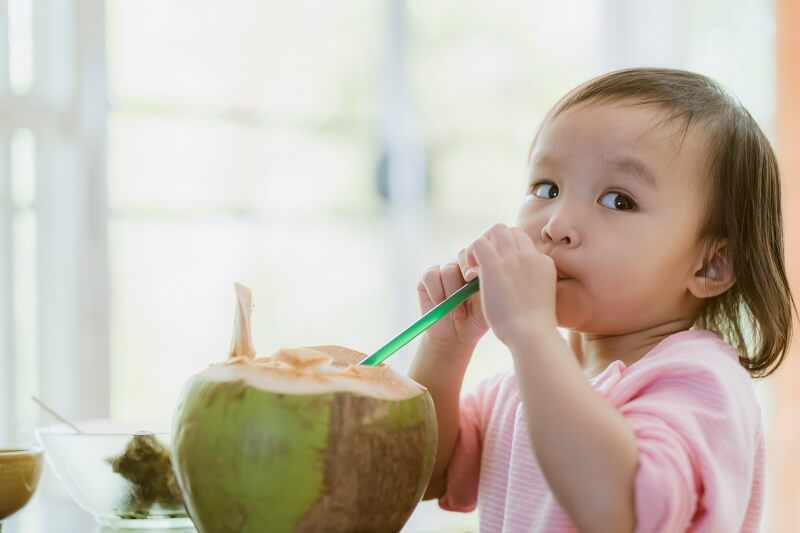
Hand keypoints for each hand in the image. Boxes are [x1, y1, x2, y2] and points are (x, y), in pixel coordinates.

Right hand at [417, 257, 488, 350]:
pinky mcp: (427, 277)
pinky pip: (430, 275)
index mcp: (478, 269)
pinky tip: (440, 304)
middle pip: (461, 257)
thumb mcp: (485, 305)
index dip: (475, 264)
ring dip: (451, 293)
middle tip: (466, 295)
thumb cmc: (474, 320)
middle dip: (463, 276)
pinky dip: (435, 290)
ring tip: (458, 313)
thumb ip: (484, 288)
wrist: (454, 336)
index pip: (478, 254)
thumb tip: (480, 273)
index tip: (474, 279)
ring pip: (447, 269)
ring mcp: (443, 270)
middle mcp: (460, 266)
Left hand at [465, 223, 556, 345]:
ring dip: (484, 244)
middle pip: (511, 231)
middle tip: (485, 261)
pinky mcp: (495, 264)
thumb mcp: (538, 301)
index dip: (510, 251)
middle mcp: (531, 255)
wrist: (532, 334)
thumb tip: (513, 286)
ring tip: (476, 264)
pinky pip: (479, 243)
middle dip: (496, 241)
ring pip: (496, 230)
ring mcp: (513, 257)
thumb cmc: (535, 328)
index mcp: (544, 264)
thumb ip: (529, 286)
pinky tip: (471, 271)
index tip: (501, 266)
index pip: (525, 243)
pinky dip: (472, 252)